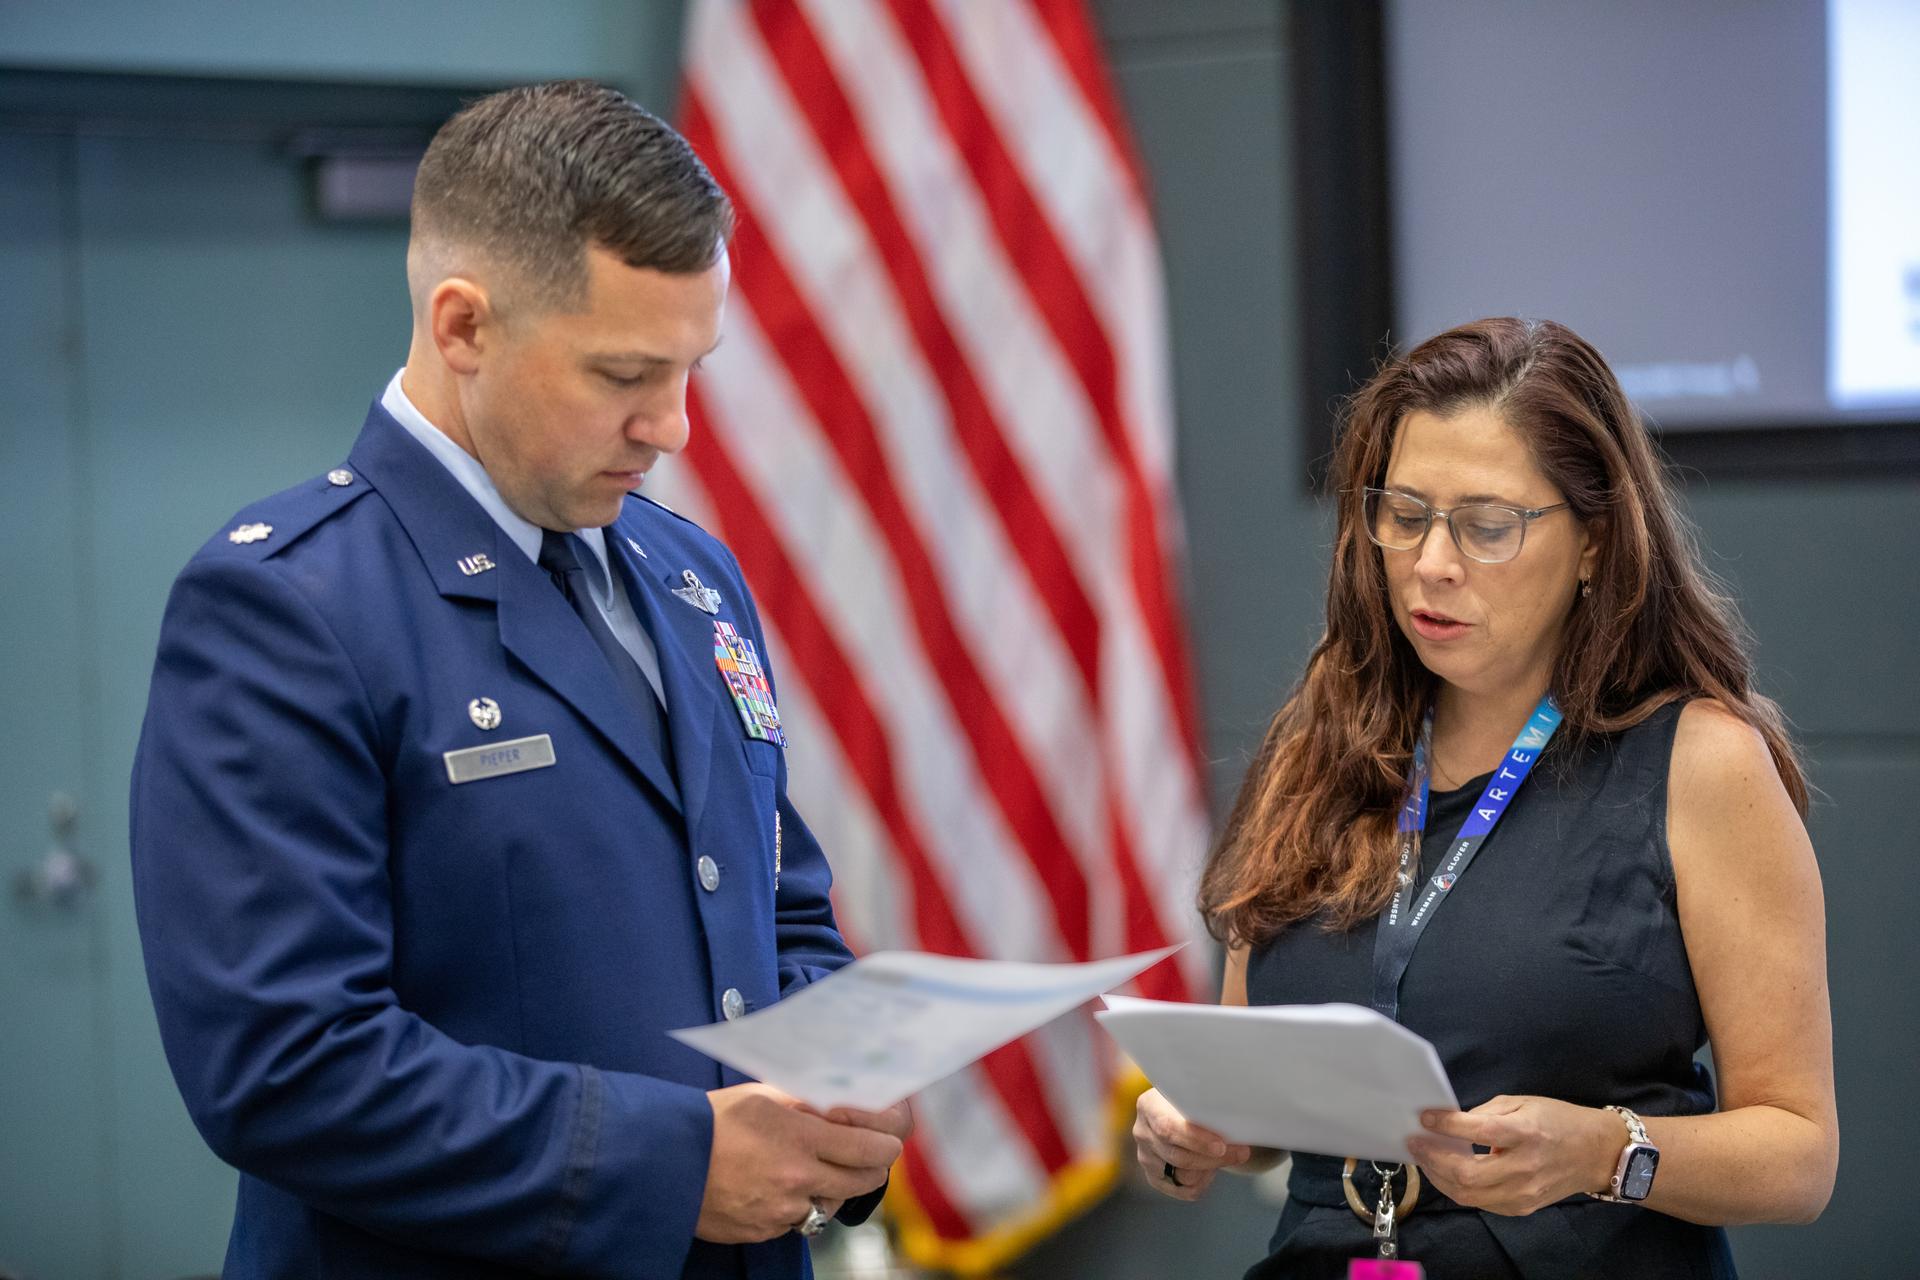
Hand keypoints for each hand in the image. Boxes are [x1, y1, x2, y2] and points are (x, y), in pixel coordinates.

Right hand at [696, 1083, 904, 1242]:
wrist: (663, 1163)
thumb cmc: (709, 1121)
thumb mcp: (762, 1094)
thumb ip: (806, 1099)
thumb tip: (842, 1099)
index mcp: (801, 1138)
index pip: (871, 1148)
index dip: (888, 1141)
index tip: (891, 1135)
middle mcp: (798, 1178)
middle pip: (863, 1181)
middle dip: (872, 1166)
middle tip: (868, 1154)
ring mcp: (782, 1209)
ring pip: (832, 1204)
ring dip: (834, 1188)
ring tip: (818, 1168)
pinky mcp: (765, 1231)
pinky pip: (798, 1222)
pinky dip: (798, 1206)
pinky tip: (781, 1186)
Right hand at [1132, 1087, 1252, 1201]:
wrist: (1181, 1108)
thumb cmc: (1193, 1099)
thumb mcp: (1196, 1094)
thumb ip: (1206, 1106)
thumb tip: (1235, 1124)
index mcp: (1149, 1105)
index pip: (1168, 1128)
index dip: (1196, 1140)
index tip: (1221, 1146)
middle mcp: (1142, 1132)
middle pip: (1178, 1156)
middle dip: (1213, 1158)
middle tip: (1242, 1152)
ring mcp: (1145, 1156)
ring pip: (1183, 1175)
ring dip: (1210, 1168)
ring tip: (1226, 1155)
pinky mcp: (1153, 1176)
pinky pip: (1183, 1190)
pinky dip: (1203, 1182)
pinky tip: (1211, 1167)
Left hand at [1406, 1095, 1621, 1215]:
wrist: (1596, 1153)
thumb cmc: (1558, 1121)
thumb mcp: (1523, 1103)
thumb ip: (1486, 1113)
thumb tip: (1451, 1123)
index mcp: (1526, 1133)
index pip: (1478, 1131)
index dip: (1445, 1126)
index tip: (1424, 1119)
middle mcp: (1525, 1167)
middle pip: (1466, 1173)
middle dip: (1433, 1159)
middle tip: (1415, 1144)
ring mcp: (1524, 1193)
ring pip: (1468, 1194)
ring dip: (1440, 1177)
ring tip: (1425, 1159)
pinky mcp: (1522, 1207)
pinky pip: (1480, 1202)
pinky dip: (1459, 1188)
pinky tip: (1448, 1173)